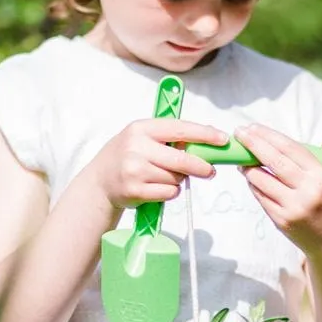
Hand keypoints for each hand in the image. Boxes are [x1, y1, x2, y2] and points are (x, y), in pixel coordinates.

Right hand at [88, 119, 227, 208]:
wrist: (100, 182)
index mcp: (141, 128)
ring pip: (175, 178)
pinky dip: (170, 192)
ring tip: (165, 177)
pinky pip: (168, 192)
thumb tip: (208, 137)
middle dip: (200, 166)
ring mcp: (134, 170)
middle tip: (210, 171)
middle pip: (181, 159)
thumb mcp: (143, 137)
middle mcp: (136, 147)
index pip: (179, 129)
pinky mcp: (135, 190)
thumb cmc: (127, 156)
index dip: (204, 134)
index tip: (221, 139)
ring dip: (179, 180)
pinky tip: (158, 187)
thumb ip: (171, 137)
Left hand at [234, 124, 321, 260]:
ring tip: (243, 159)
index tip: (253, 127)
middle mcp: (307, 190)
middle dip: (253, 144)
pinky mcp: (281, 220)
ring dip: (248, 167)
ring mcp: (292, 207)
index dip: (268, 135)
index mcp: (321, 175)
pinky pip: (261, 197)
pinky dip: (254, 185)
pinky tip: (251, 178)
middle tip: (239, 133)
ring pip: (261, 179)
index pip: (290, 148)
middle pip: (273, 160)